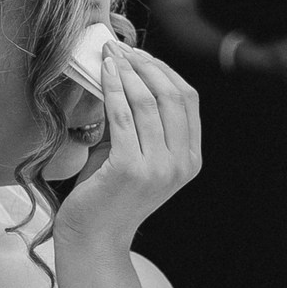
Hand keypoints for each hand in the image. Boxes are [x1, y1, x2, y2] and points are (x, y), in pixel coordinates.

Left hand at [54, 43, 201, 248]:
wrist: (95, 238)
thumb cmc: (111, 195)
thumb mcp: (141, 156)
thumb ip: (145, 124)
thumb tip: (130, 73)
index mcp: (191, 159)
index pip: (188, 100)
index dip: (165, 70)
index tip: (140, 55)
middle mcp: (181, 163)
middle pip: (173, 95)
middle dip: (146, 65)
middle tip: (122, 49)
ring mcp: (159, 167)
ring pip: (148, 102)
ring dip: (128, 72)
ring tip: (109, 56)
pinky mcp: (131, 168)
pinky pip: (123, 116)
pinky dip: (113, 89)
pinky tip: (103, 74)